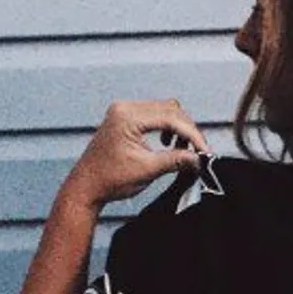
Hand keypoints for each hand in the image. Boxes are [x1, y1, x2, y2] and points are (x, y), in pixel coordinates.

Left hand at [63, 100, 212, 209]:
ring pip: (165, 111)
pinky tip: (167, 145)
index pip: (171, 118)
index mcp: (128, 117)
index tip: (205, 151)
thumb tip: (198, 159)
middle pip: (170, 110)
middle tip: (200, 152)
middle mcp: (125, 108)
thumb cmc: (109, 179)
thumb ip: (175, 161)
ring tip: (184, 151)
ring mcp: (125, 111)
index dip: (192, 135)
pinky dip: (167, 128)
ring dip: (179, 129)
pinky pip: (154, 116)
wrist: (87, 186)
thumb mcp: (147, 171)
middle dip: (188, 131)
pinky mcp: (126, 118)